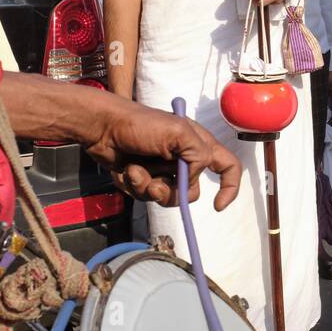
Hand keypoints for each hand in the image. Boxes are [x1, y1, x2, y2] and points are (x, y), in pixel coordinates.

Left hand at [83, 95, 241, 209]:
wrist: (102, 127)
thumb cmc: (139, 124)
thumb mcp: (177, 132)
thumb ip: (198, 155)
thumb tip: (191, 178)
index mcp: (198, 144)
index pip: (228, 166)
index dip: (230, 187)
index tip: (217, 206)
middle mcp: (183, 159)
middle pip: (191, 191)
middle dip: (172, 191)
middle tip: (155, 183)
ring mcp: (162, 170)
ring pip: (166, 197)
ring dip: (148, 186)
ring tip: (134, 170)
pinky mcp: (143, 178)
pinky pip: (144, 195)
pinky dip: (133, 184)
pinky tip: (125, 170)